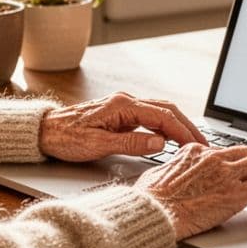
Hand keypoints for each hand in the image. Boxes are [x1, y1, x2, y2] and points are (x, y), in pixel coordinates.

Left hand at [38, 92, 206, 161]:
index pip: (162, 116)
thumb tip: (160, 143)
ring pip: (159, 112)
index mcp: (121, 105)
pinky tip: (171, 139)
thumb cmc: (64, 137)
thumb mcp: (97, 145)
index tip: (196, 145)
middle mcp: (125, 102)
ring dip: (178, 126)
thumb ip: (130, 143)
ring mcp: (123, 107)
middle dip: (187, 126)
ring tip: (193, 142)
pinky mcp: (120, 115)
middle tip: (203, 144)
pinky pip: (149, 118)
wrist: (43, 131)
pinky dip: (165, 127)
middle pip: (166, 110)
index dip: (182, 131)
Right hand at [135, 144, 246, 239]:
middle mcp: (214, 158)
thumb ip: (174, 169)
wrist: (154, 213)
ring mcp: (226, 174)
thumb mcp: (158, 173)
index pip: (226, 150)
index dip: (239, 160)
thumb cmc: (150, 199)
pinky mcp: (236, 193)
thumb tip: (173, 174)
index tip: (244, 167)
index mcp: (195, 151)